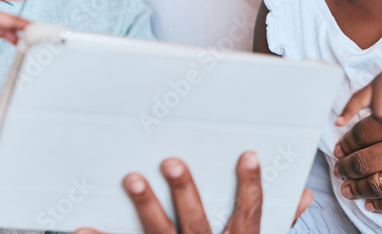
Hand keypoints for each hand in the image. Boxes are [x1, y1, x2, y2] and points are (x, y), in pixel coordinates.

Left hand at [75, 152, 312, 233]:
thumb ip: (279, 224)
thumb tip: (302, 196)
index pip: (248, 216)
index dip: (250, 188)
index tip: (248, 155)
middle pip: (197, 224)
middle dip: (185, 194)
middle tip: (171, 162)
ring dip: (146, 208)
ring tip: (133, 179)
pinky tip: (80, 228)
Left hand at [331, 77, 381, 212]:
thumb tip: (369, 127)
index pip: (361, 135)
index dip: (345, 143)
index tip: (339, 148)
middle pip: (365, 162)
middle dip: (347, 167)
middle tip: (338, 169)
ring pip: (380, 184)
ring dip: (360, 188)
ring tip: (348, 189)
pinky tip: (373, 204)